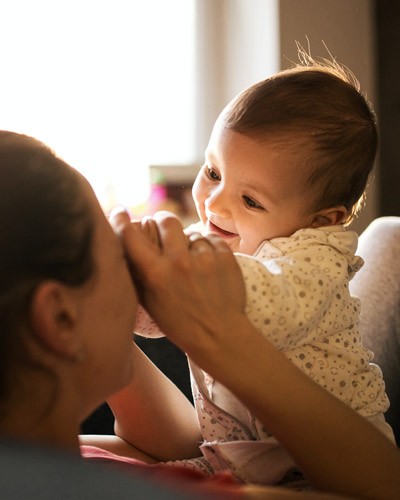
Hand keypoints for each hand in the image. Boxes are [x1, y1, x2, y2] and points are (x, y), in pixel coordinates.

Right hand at [110, 210, 246, 363]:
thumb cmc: (180, 323)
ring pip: (192, 233)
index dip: (120, 220)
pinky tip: (208, 266)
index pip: (131, 236)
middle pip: (167, 220)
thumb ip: (137, 274)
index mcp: (156, 274)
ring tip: (192, 263)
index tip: (119, 212)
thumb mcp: (149, 303)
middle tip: (164, 228)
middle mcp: (179, 262)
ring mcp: (205, 258)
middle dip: (162, 221)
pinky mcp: (226, 257)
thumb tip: (125, 247)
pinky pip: (211, 239)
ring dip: (189, 243)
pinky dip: (208, 249)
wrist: (220, 336)